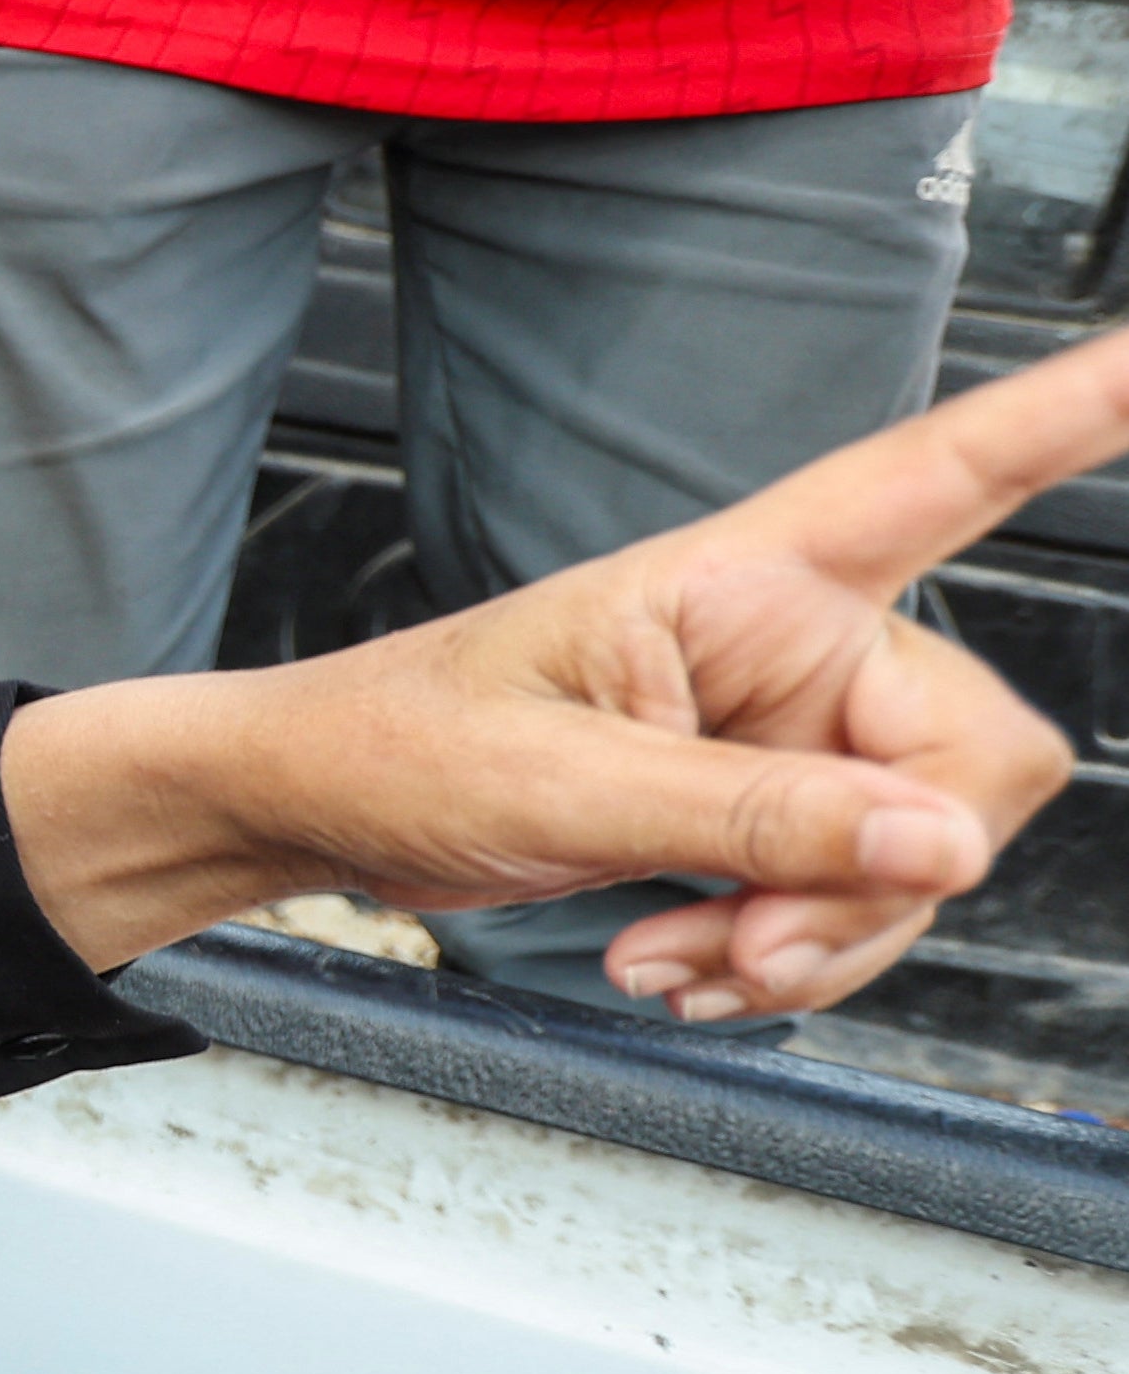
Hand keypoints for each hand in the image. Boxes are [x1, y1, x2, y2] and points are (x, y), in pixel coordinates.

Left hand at [8, 328, 1118, 999]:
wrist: (320, 810)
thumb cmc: (403, 747)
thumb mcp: (570, 791)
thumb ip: (765, 818)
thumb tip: (944, 848)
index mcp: (750, 577)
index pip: (948, 470)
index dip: (1079, 408)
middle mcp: (798, 639)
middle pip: (974, 763)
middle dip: (876, 882)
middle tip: (742, 943)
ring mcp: (791, 730)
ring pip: (923, 859)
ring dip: (813, 941)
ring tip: (676, 958)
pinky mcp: (770, 809)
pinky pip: (854, 903)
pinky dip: (781, 960)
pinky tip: (681, 966)